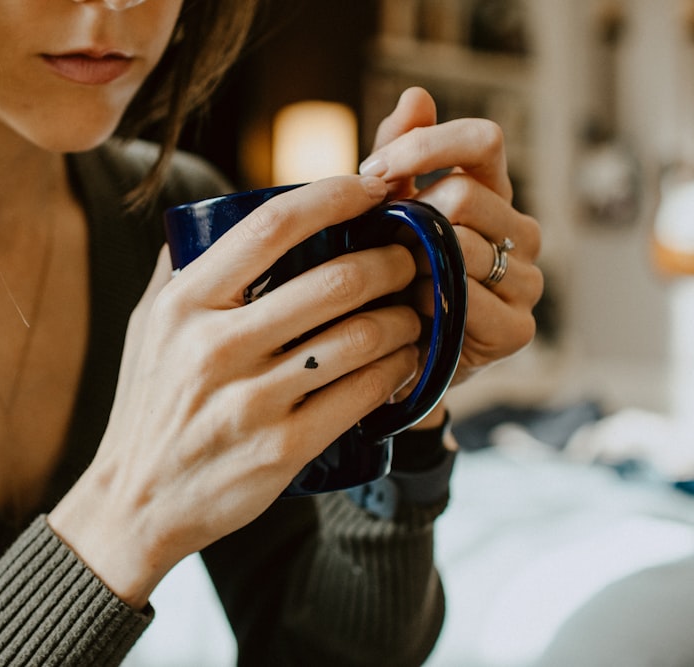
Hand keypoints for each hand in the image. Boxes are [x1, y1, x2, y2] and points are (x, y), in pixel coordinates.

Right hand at [49, 176, 421, 606]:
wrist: (135, 502)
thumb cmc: (149, 405)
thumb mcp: (147, 328)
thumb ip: (181, 269)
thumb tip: (216, 213)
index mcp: (184, 304)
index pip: (270, 226)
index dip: (334, 195)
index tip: (372, 186)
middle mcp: (216, 346)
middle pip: (333, 279)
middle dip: (391, 259)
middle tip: (411, 257)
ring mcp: (252, 400)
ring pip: (360, 338)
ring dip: (404, 318)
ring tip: (414, 311)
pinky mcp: (282, 448)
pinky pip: (361, 394)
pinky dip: (396, 370)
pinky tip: (406, 361)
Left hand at [361, 87, 543, 392]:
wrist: (391, 355)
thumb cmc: (388, 273)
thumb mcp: (385, 209)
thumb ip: (399, 153)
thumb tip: (416, 94)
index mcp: (492, 193)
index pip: (484, 139)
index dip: (426, 146)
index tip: (373, 173)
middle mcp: (521, 231)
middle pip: (464, 195)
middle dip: (408, 221)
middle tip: (379, 250)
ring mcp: (527, 280)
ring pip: (464, 246)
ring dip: (415, 267)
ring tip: (395, 287)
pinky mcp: (518, 329)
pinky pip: (470, 300)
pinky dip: (430, 306)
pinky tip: (412, 317)